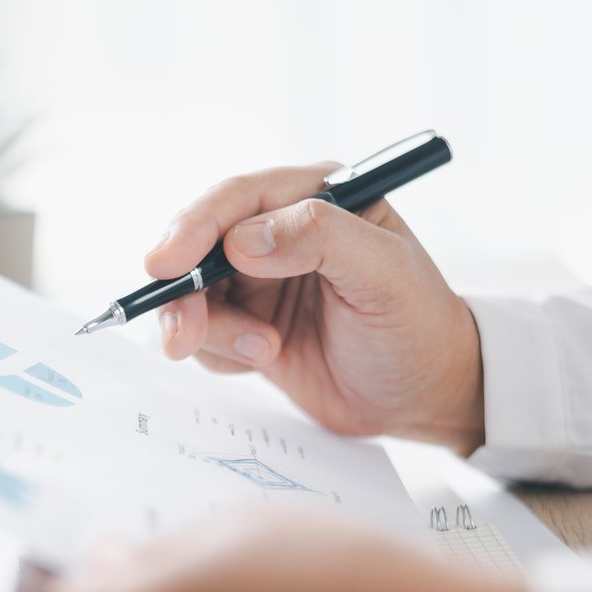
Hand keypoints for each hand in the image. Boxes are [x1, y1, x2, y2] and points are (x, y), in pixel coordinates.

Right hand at [147, 165, 484, 453]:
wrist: (424, 395)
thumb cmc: (418, 326)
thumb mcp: (384, 274)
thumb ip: (319, 239)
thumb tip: (242, 241)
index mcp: (315, 196)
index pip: (238, 198)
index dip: (194, 227)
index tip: (166, 264)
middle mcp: (279, 231)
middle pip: (198, 244)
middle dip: (184, 290)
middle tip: (182, 335)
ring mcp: (258, 280)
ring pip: (192, 293)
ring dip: (209, 329)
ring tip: (263, 353)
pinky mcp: (247, 324)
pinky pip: (203, 333)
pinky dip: (219, 352)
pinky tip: (265, 360)